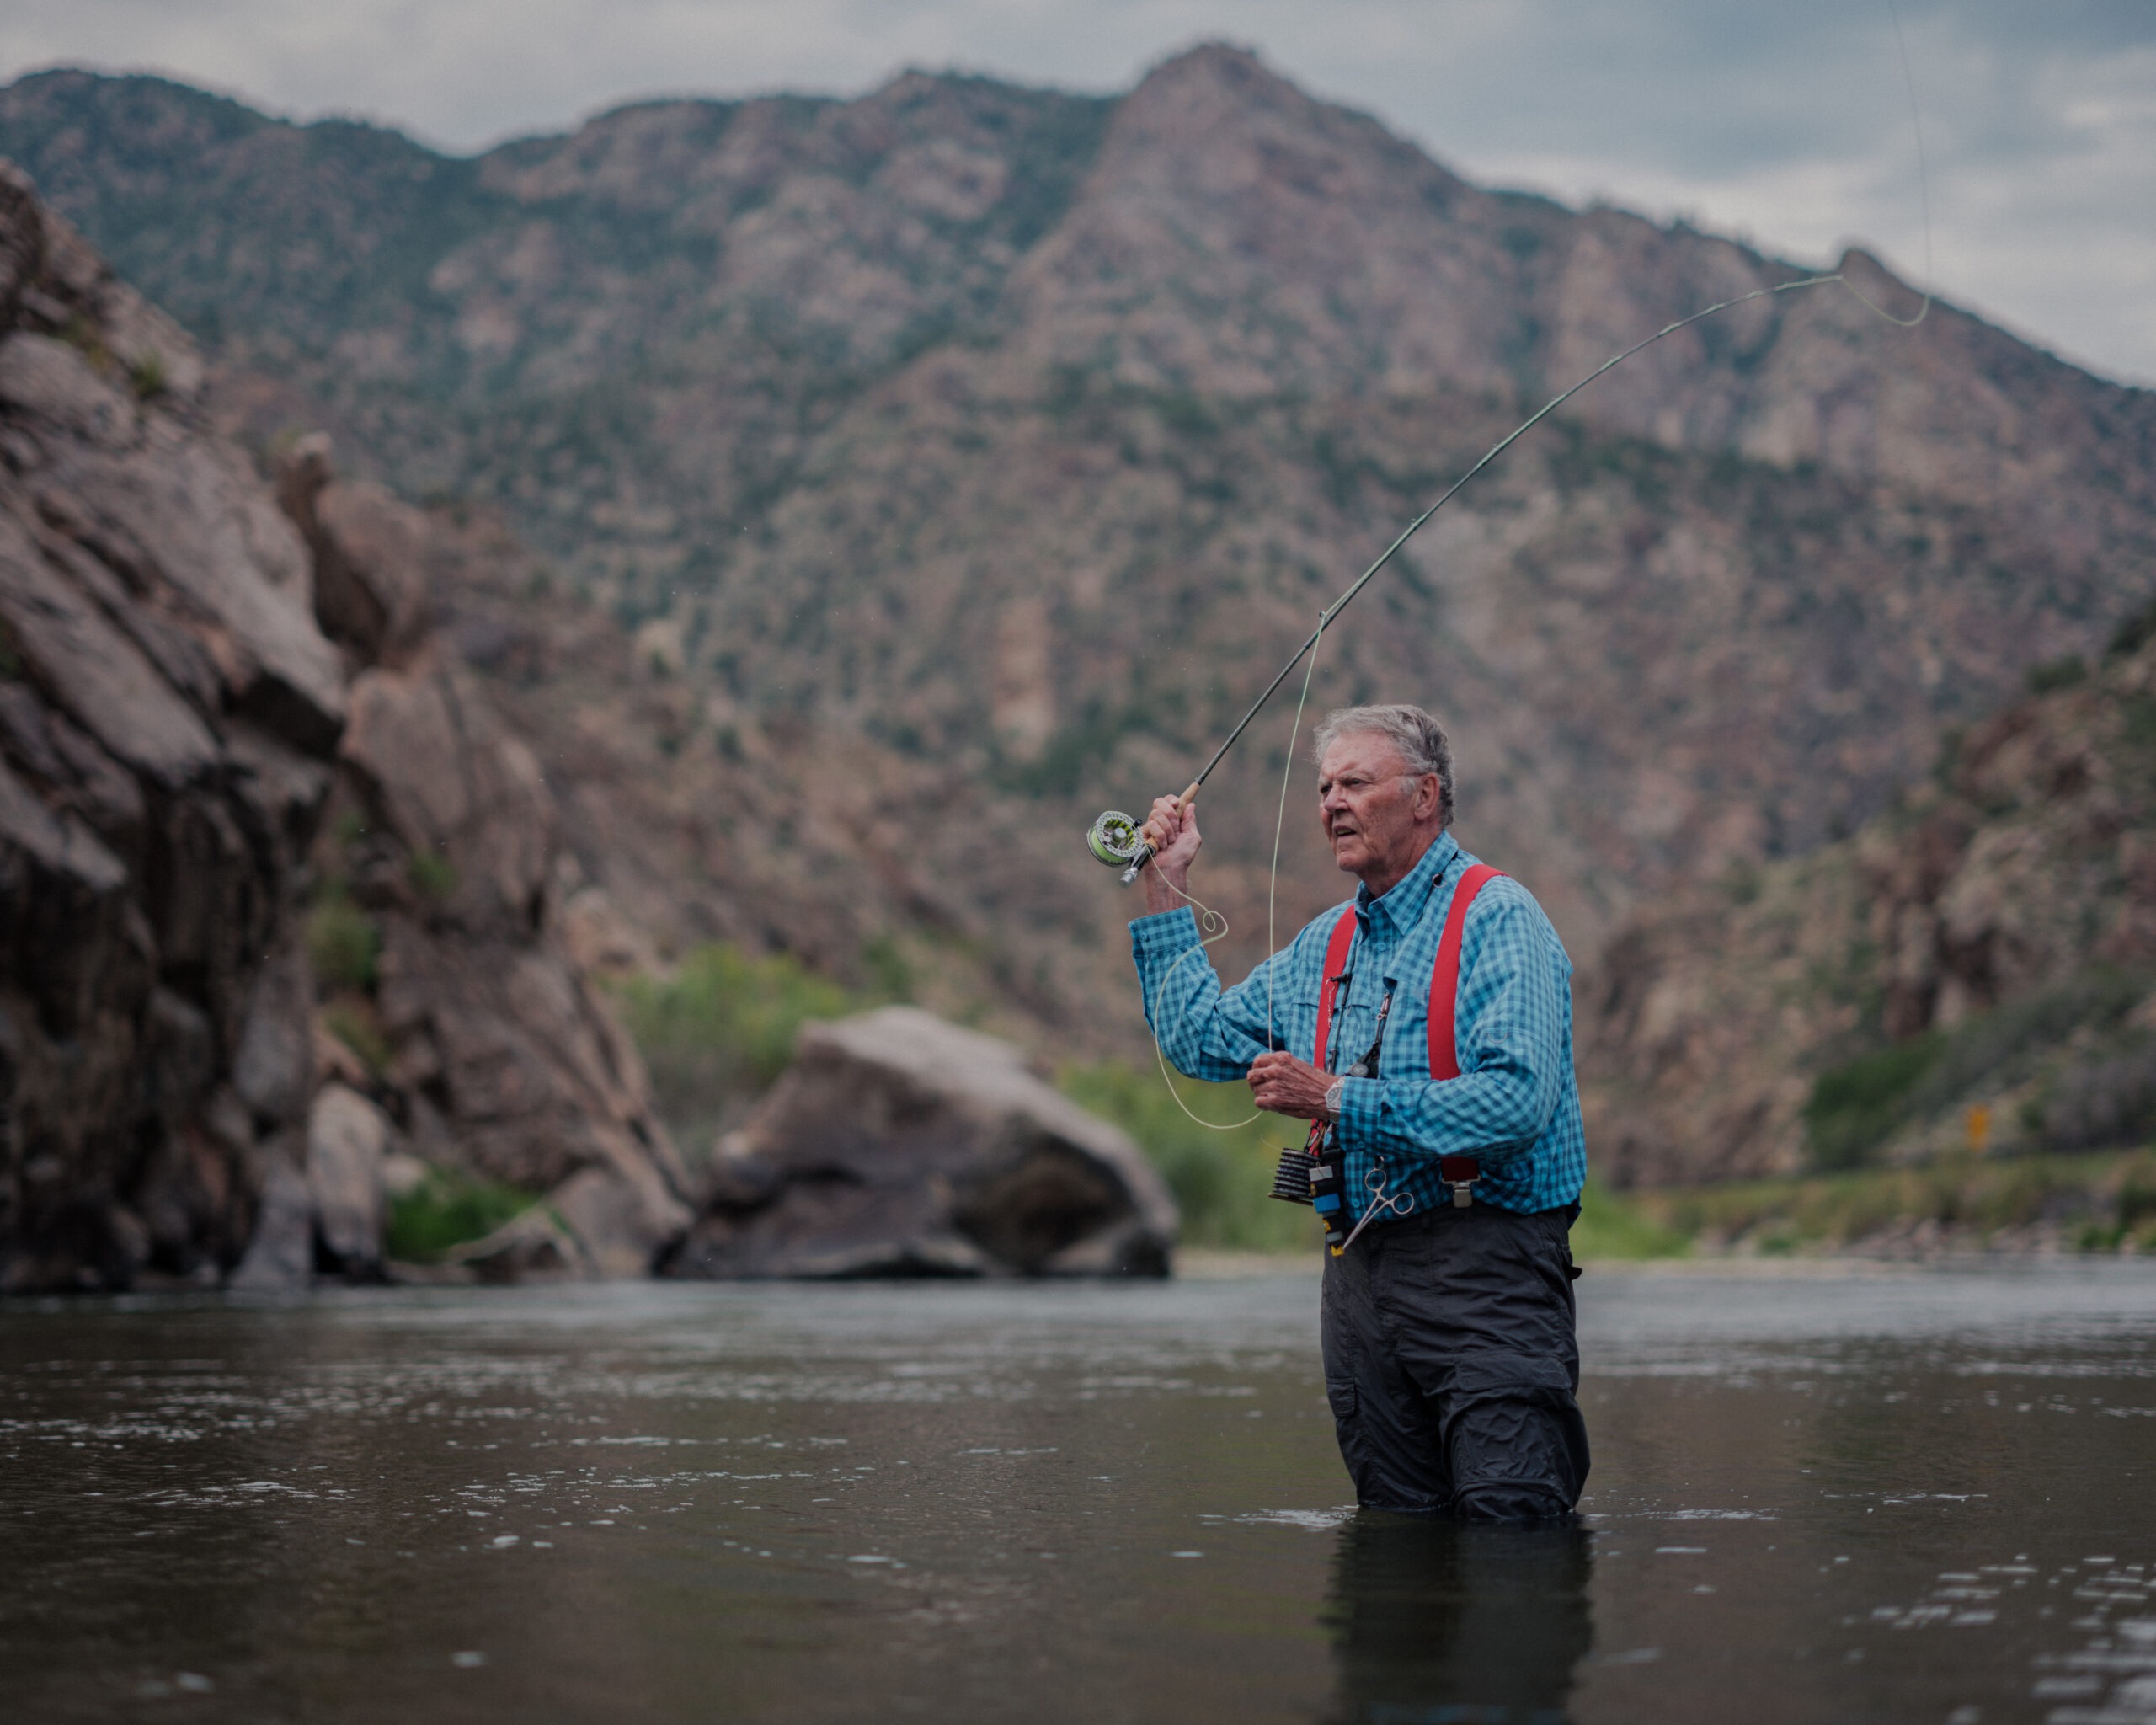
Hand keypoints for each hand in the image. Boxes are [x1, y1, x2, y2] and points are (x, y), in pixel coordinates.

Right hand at [1138, 793, 1202, 913]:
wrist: (1171, 869)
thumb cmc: (1182, 856)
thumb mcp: (1192, 837)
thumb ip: (1190, 821)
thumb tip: (1191, 804)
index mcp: (1172, 820)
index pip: (1168, 801)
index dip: (1171, 800)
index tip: (1177, 804)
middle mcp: (1160, 821)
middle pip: (1159, 802)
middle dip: (1170, 813)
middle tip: (1176, 827)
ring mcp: (1151, 828)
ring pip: (1156, 814)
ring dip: (1168, 829)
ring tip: (1170, 842)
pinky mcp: (1143, 835)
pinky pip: (1152, 825)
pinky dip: (1161, 836)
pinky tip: (1162, 846)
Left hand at [1247, 1051, 1332, 1119]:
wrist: (1328, 1095)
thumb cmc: (1317, 1081)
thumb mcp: (1298, 1064)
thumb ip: (1281, 1065)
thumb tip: (1269, 1069)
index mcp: (1281, 1058)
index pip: (1258, 1060)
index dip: (1258, 1069)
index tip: (1261, 1075)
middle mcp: (1275, 1070)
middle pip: (1252, 1075)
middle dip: (1256, 1082)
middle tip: (1263, 1087)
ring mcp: (1274, 1085)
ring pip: (1255, 1090)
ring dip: (1262, 1094)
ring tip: (1273, 1097)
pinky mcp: (1275, 1100)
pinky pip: (1258, 1102)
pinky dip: (1263, 1104)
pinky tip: (1272, 1104)